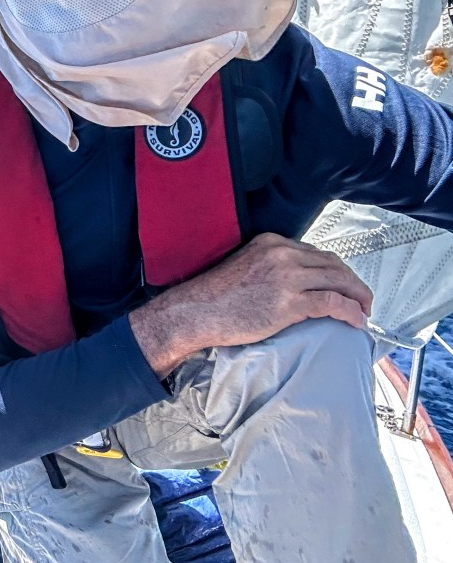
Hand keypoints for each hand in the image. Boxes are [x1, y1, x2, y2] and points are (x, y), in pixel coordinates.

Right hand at [128, 233, 372, 378]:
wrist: (198, 311)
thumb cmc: (217, 296)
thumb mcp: (246, 266)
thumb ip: (271, 266)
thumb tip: (296, 283)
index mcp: (271, 242)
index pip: (316, 253)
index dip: (337, 270)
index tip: (344, 285)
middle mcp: (281, 253)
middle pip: (333, 264)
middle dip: (354, 283)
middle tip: (363, 300)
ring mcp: (286, 277)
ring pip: (338, 281)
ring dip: (358, 297)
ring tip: (364, 311)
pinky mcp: (289, 302)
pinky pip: (333, 303)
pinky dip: (351, 311)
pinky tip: (357, 320)